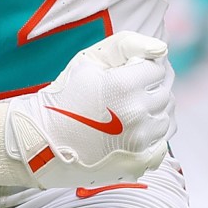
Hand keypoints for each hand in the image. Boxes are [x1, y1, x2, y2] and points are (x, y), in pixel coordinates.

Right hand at [0, 33, 173, 187]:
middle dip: (148, 89)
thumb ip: (127, 44)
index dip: (141, 69)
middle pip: (164, 93)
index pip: (157, 69)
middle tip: (123, 95)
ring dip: (152, 113)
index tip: (123, 75)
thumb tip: (162, 49)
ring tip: (125, 114)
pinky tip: (133, 133)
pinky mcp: (138, 162)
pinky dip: (153, 137)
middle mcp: (135, 113)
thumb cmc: (64, 95)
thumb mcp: (88, 60)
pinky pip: (162, 145)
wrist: (41, 138)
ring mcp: (138, 141)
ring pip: (165, 118)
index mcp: (123, 85)